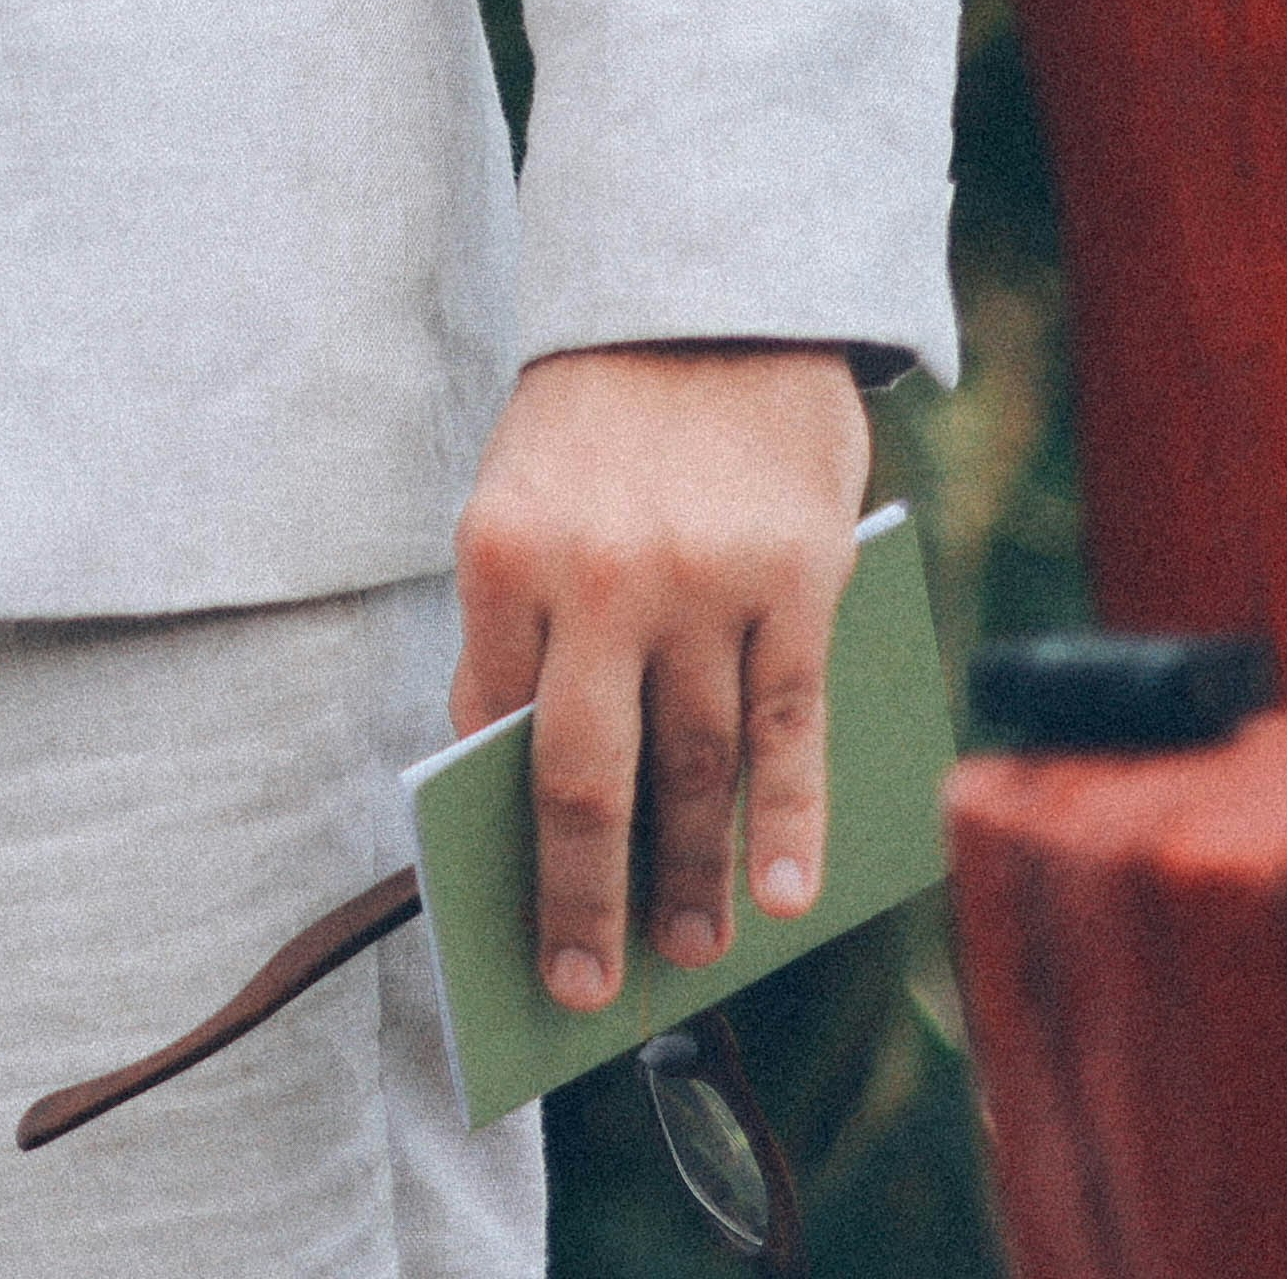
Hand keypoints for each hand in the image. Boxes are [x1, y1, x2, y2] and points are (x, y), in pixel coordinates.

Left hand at [449, 344, 876, 1012]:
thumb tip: (528, 781)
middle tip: (585, 988)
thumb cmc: (599, 425)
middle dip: (582, 895)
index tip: (501, 918)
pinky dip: (787, 819)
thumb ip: (525, 628)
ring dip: (692, 876)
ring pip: (697, 765)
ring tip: (689, 952)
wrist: (704, 299)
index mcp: (498, 553)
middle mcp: (596, 575)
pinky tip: (783, 890)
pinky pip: (788, 723)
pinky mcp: (797, 579)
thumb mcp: (520, 501)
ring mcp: (702, 580)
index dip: (497, 832)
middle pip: (586, 774)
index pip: (489, 725)